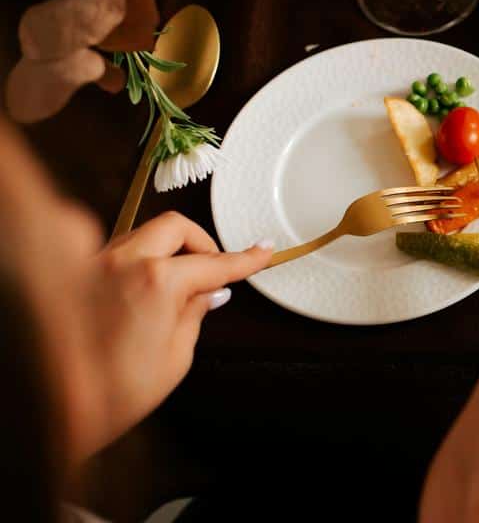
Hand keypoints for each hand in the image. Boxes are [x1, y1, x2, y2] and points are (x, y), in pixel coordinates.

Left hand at [61, 213, 270, 461]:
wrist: (58, 409)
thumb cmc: (113, 392)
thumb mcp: (175, 357)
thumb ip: (194, 314)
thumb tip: (208, 293)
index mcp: (156, 281)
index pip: (214, 262)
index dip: (245, 259)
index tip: (261, 251)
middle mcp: (121, 262)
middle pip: (174, 227)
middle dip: (200, 242)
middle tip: (214, 267)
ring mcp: (93, 266)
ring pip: (141, 234)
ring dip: (166, 250)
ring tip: (177, 283)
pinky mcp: (73, 278)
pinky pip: (115, 254)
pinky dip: (137, 262)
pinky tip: (143, 288)